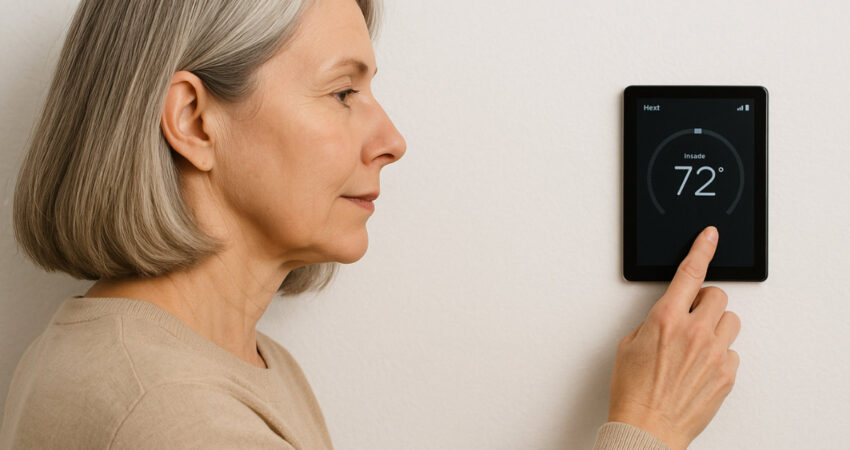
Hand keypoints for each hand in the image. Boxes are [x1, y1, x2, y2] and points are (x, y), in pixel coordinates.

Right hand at [608, 226, 740, 449]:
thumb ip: (653, 323)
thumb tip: (668, 318)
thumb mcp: (629, 346)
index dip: (701, 249)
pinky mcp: (726, 374)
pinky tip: (700, 368)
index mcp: (666, 319)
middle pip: (717, 295)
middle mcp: (694, 333)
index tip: (710, 237)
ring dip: (716, 326)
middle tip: (692, 315)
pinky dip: (719, 355)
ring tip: (698, 344)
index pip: (689, 273)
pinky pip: (732, 352)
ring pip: (730, 321)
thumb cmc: (633, 391)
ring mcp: (714, 354)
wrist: (647, 427)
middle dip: (704, 301)